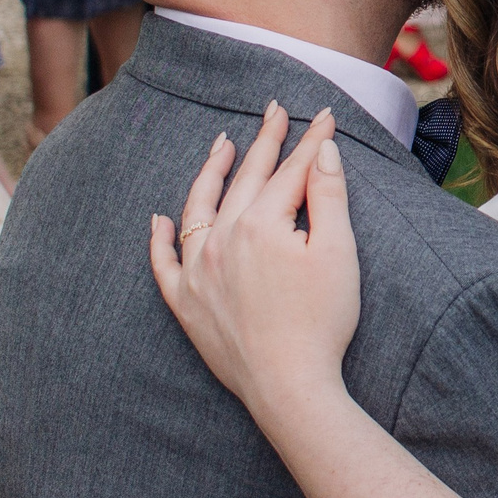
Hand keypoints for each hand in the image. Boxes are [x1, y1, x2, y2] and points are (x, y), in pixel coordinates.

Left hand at [150, 104, 363, 417]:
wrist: (290, 387)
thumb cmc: (322, 322)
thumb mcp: (338, 253)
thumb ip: (329, 195)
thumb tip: (322, 150)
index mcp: (261, 223)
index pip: (291, 171)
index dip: (312, 142)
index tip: (326, 117)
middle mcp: (221, 238)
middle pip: (247, 179)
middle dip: (265, 141)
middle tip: (275, 110)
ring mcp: (198, 271)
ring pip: (198, 207)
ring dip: (211, 172)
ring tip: (221, 145)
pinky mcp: (186, 303)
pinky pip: (163, 263)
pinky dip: (159, 239)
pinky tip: (159, 219)